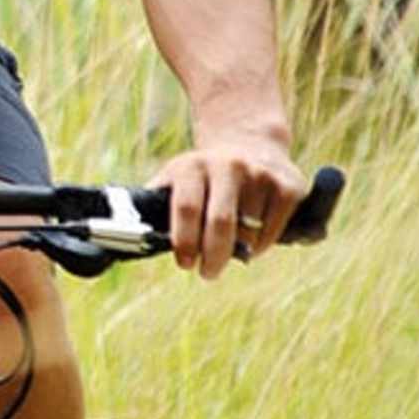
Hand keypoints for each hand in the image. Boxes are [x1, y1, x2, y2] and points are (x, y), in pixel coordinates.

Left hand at [148, 126, 307, 279]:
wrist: (250, 145)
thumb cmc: (202, 178)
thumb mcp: (175, 181)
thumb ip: (156, 206)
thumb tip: (130, 240)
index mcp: (192, 166)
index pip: (186, 208)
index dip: (185, 241)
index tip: (185, 264)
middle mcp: (227, 165)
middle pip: (221, 223)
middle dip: (213, 257)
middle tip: (207, 273)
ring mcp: (260, 174)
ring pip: (249, 233)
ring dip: (239, 251)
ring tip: (231, 249)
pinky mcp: (287, 187)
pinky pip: (272, 232)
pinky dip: (262, 246)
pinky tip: (253, 241)